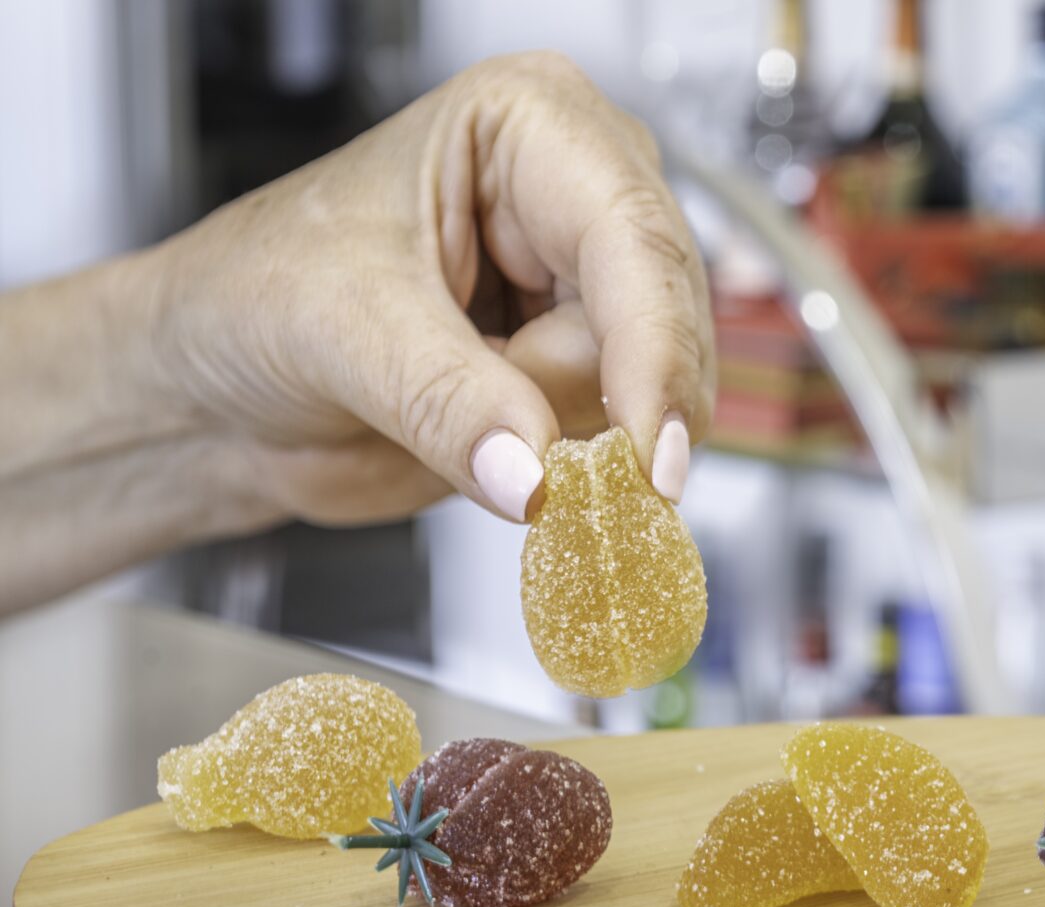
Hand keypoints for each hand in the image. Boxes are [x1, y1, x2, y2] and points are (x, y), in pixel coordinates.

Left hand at [153, 51, 714, 523]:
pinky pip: (624, 437)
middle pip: (660, 316)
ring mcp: (587, 288)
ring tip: (452, 416)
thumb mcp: (339, 331)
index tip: (651, 450)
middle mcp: (579, 196)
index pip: (631, 235)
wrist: (216, 391)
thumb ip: (447, 402)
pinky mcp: (584, 369)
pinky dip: (569, 467)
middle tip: (532, 467)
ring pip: (646, 387)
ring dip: (562, 434)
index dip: (655, 347)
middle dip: (593, 399)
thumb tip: (537, 475)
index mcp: (527, 126)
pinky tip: (494, 451)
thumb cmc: (252, 300)